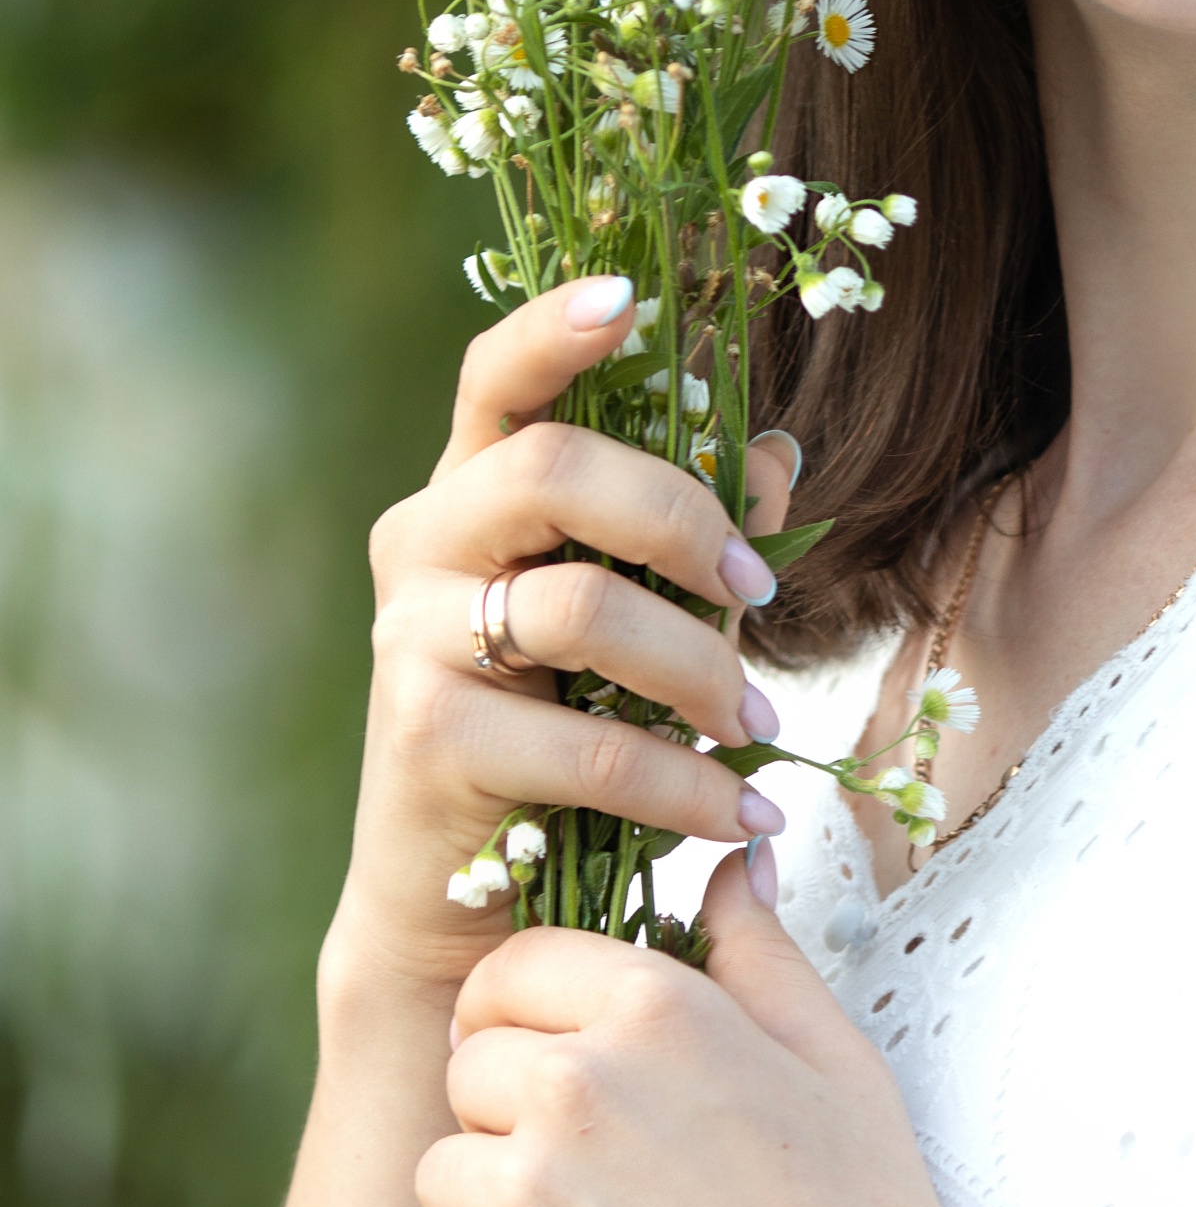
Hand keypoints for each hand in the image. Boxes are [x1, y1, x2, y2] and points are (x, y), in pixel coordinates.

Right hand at [330, 278, 800, 998]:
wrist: (461, 907)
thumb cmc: (561, 740)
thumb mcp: (644, 626)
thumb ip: (697, 539)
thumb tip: (775, 450)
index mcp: (472, 491)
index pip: (496, 379)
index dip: (555, 328)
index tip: (630, 299)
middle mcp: (423, 542)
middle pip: (554, 466)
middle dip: (683, 518)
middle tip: (760, 587)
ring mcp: (408, 636)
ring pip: (582, 607)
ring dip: (698, 668)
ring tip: (758, 726)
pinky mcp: (424, 737)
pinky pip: (585, 746)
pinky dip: (682, 783)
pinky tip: (737, 812)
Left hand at [396, 852, 958, 1206]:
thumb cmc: (862, 1204)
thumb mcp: (830, 1051)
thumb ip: (757, 947)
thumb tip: (734, 862)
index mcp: (652, 1004)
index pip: (512, 968)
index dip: (524, 1012)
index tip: (555, 1060)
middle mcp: (576, 1080)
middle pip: (468, 1066)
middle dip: (511, 1112)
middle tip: (599, 1174)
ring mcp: (530, 1189)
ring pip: (439, 1168)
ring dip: (490, 1206)